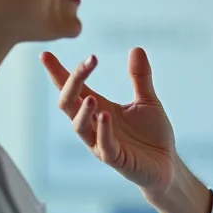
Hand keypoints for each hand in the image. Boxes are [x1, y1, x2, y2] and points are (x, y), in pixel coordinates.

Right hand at [40, 49, 177, 193]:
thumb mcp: (148, 100)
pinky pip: (103, 146)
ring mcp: (102, 143)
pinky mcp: (116, 159)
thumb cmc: (152, 135)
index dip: (57, 73)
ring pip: (79, 127)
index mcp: (99, 109)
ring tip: (90, 96)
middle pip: (69, 104)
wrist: (168, 164)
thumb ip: (140, 77)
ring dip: (83, 111)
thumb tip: (136, 48)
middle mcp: (94, 125)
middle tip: (87, 63)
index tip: (45, 55)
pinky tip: (104, 116)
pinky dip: (102, 131)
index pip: (73, 89)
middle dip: (71, 83)